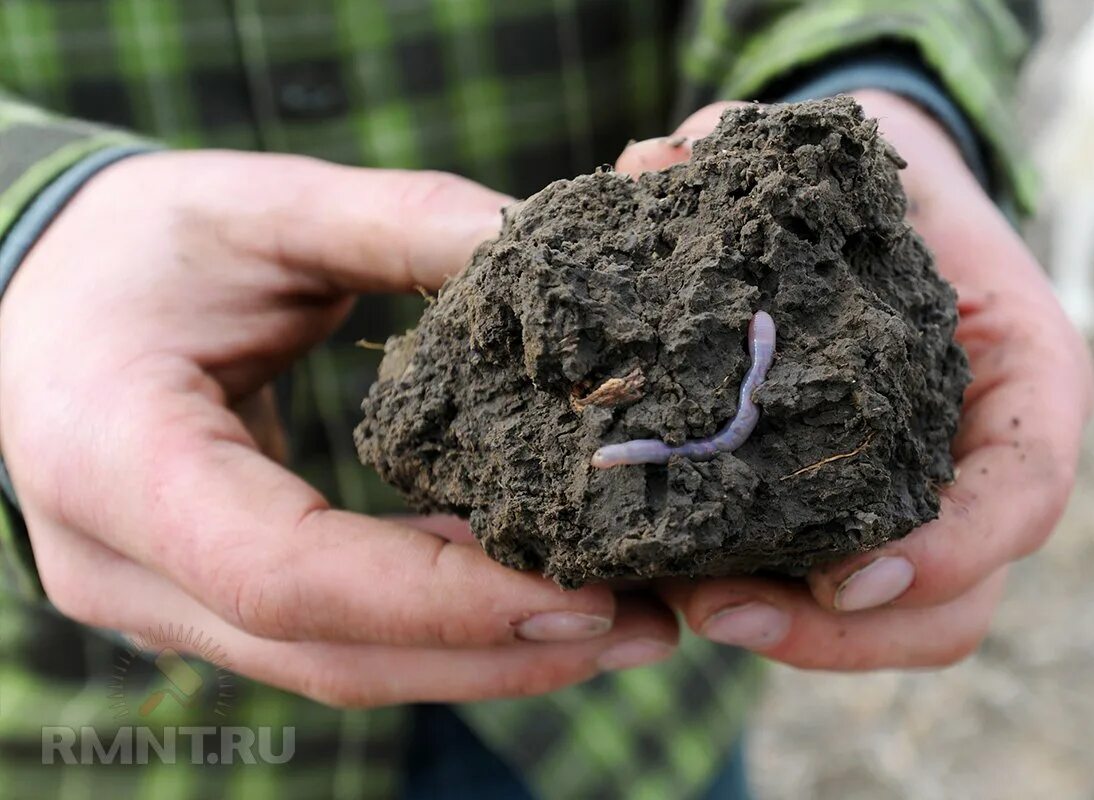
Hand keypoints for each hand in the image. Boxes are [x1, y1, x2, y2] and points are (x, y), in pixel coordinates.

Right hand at [0, 152, 677, 705]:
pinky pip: (330, 638)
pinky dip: (435, 625)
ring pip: (336, 667)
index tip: (581, 594)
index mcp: (111, 457)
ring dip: (483, 655)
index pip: (282, 572)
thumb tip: (548, 245)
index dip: (437, 599)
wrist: (37, 297)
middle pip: (326, 654)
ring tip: (616, 621)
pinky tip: (528, 589)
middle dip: (496, 652)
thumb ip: (397, 222)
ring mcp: (153, 602)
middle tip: (642, 625)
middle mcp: (118, 564)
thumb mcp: (256, 206)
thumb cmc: (131, 243)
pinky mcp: (201, 602)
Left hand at [618, 93, 1093, 668]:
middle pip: (956, 597)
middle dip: (841, 632)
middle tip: (718, 611)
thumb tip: (645, 167)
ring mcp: (923, 503)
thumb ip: (751, 150)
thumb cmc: (861, 190)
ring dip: (794, 639)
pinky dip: (767, 610)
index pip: (1024, 488)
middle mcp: (982, 458)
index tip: (848, 579)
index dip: (952, 549)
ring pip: (895, 623)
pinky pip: (833, 605)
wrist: (858, 227)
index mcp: (1017, 370)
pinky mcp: (855, 523)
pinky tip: (677, 582)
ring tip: (686, 606)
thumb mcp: (825, 157)